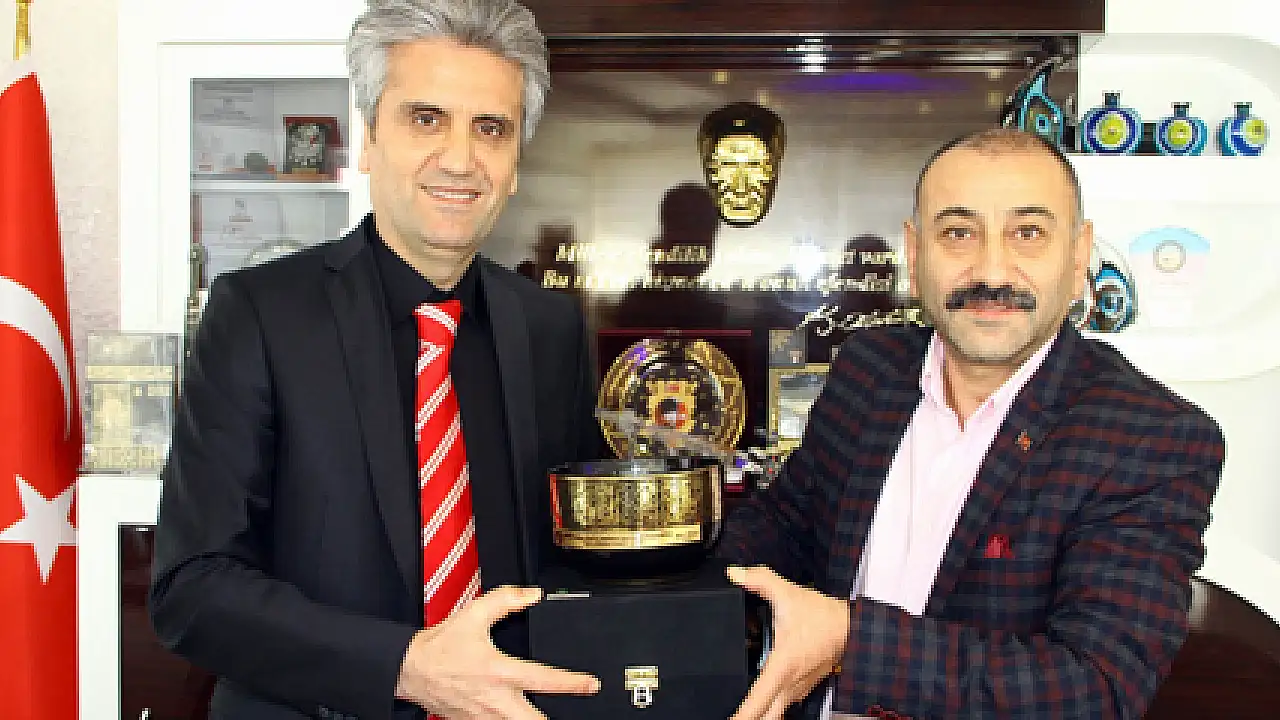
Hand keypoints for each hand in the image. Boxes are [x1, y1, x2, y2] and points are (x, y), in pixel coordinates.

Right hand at [394, 585, 599, 718]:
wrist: (410, 669)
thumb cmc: (440, 647)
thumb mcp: (473, 615)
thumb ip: (505, 600)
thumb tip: (531, 594)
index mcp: (500, 672)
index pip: (545, 680)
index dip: (573, 683)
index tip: (590, 684)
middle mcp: (496, 699)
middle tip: (574, 713)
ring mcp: (485, 717)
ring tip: (545, 716)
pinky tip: (515, 717)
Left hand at [727, 565, 849, 719]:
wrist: (852, 627)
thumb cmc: (823, 616)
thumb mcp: (788, 593)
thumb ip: (760, 580)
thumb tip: (735, 574)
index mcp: (782, 666)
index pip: (758, 702)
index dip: (741, 717)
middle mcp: (789, 683)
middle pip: (767, 718)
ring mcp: (797, 688)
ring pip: (775, 713)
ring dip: (759, 715)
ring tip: (740, 716)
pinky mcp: (802, 687)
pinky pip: (782, 704)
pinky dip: (769, 708)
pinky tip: (758, 703)